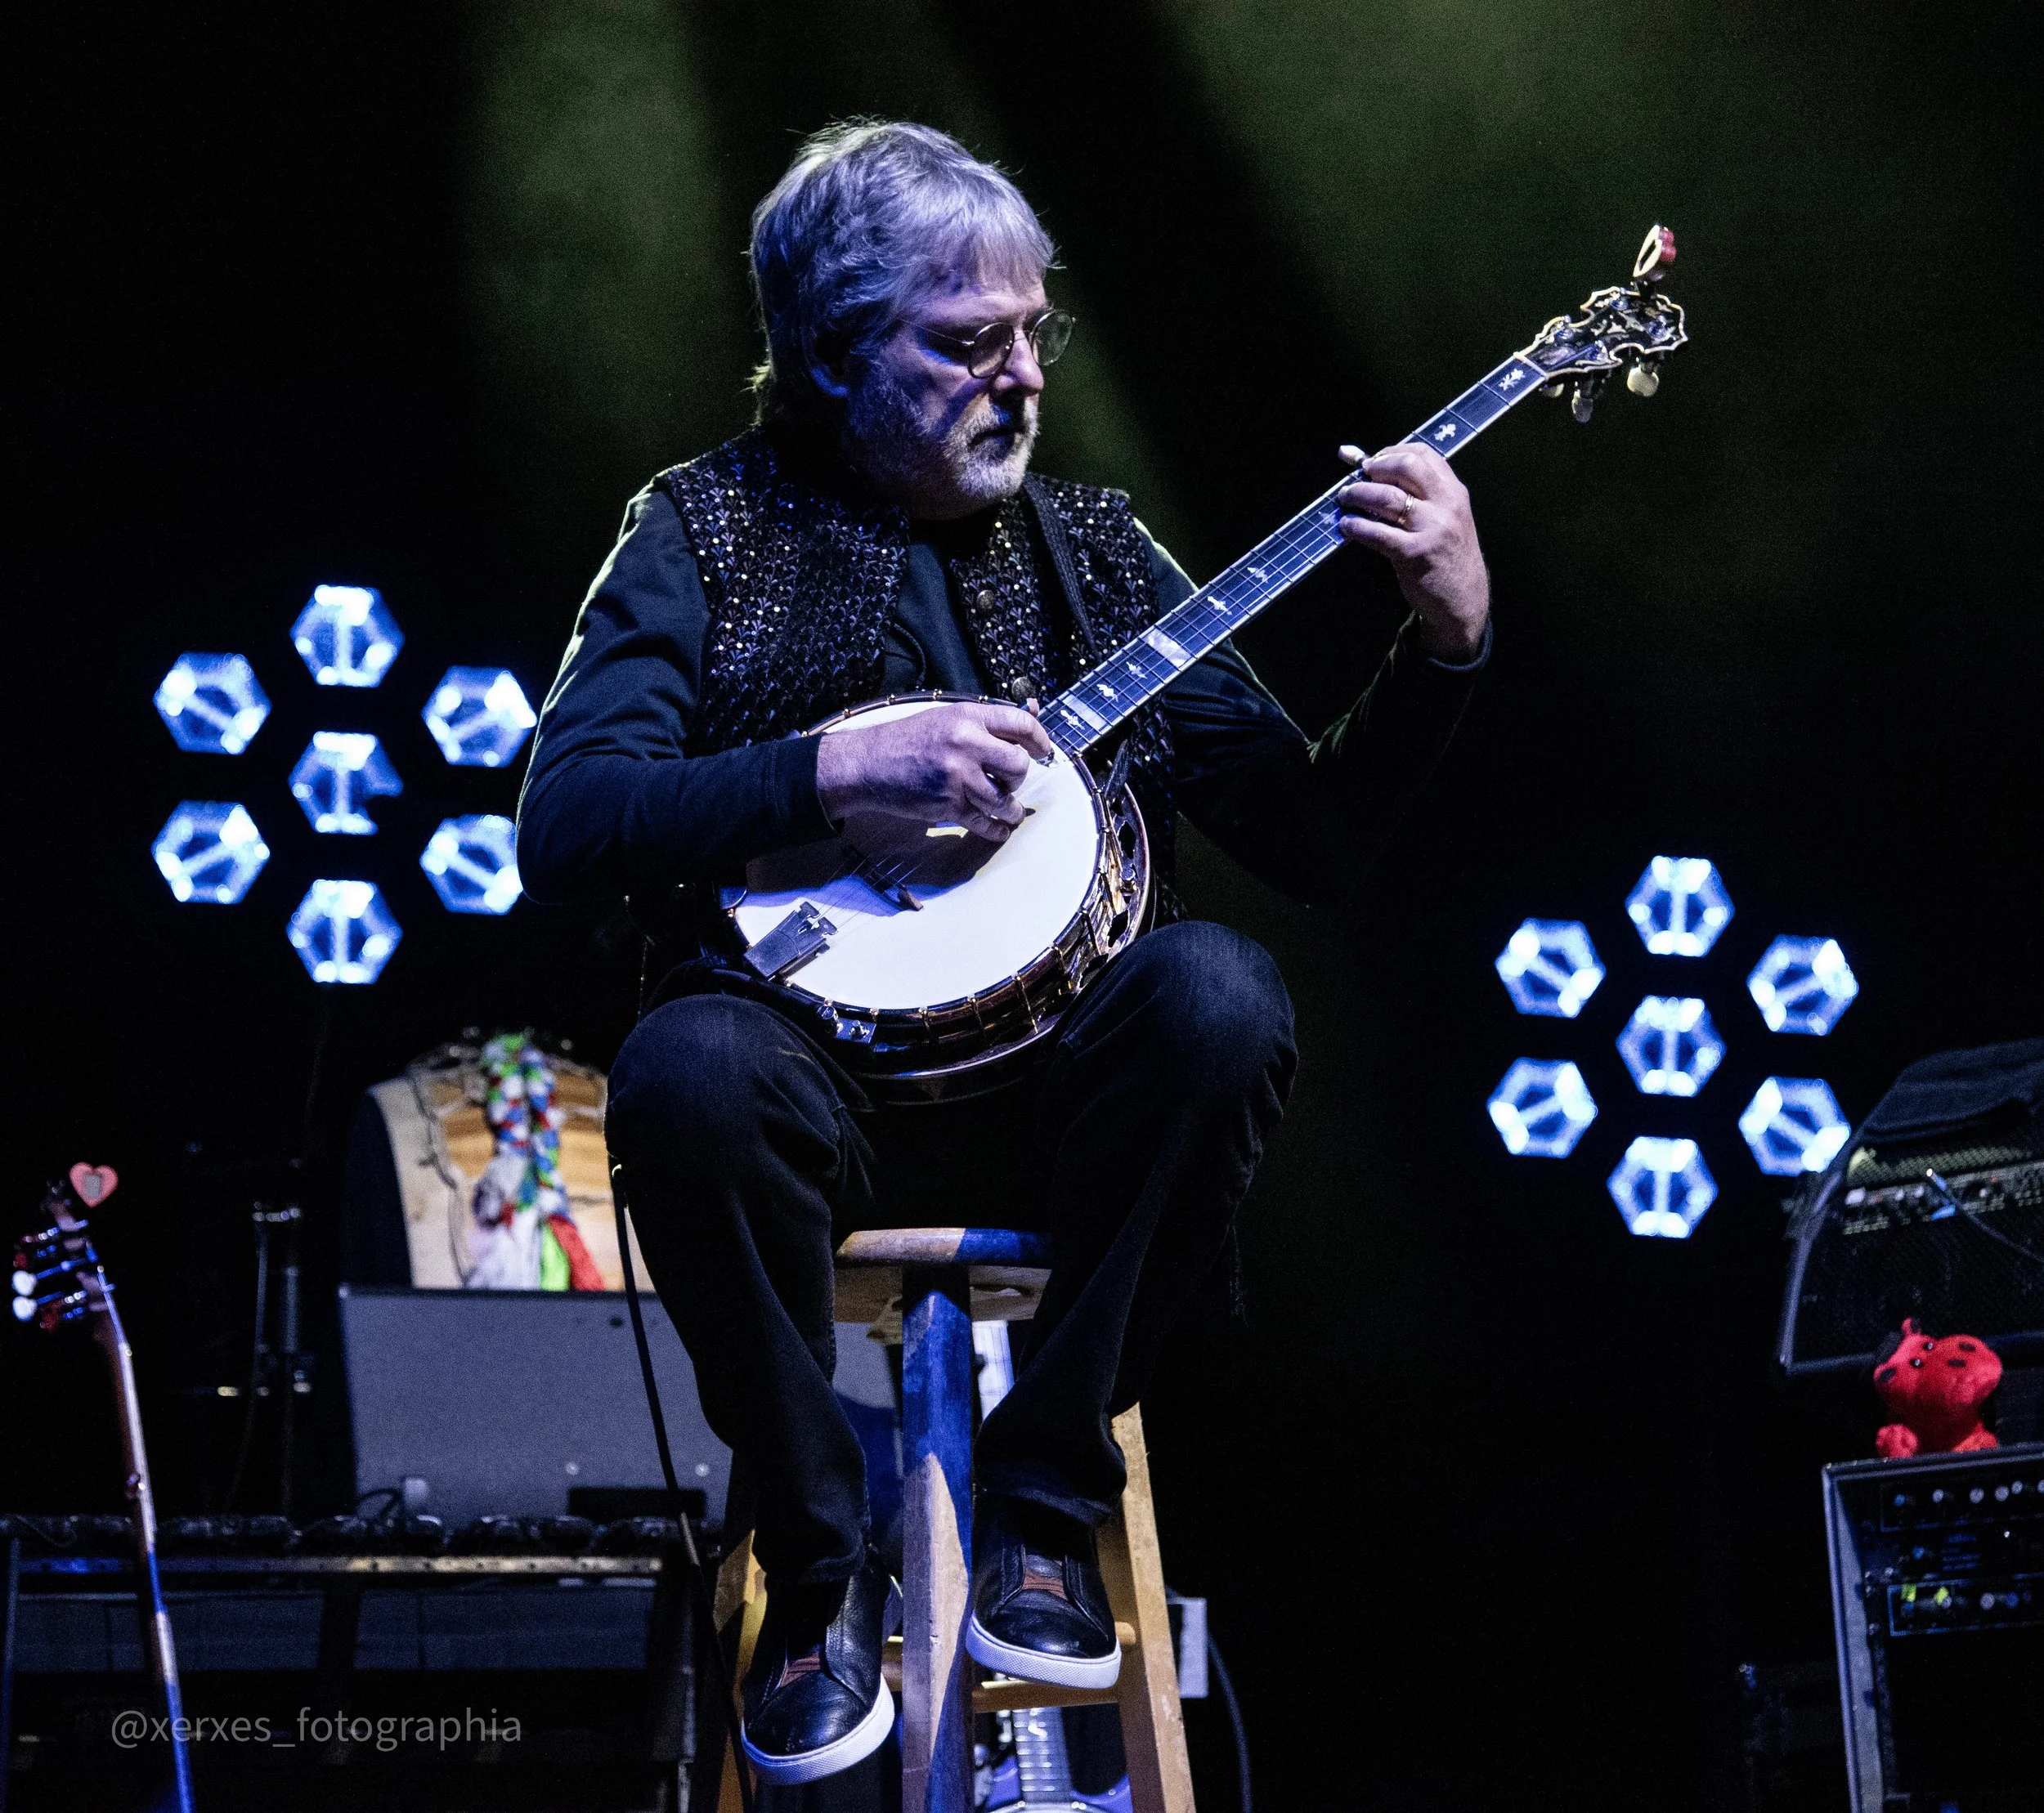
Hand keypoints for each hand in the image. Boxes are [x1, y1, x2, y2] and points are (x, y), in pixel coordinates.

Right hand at [814, 701, 1052, 841]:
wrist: (869, 764)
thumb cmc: (908, 739)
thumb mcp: (947, 716)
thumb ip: (986, 721)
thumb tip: (1031, 716)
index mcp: (967, 718)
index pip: (1021, 724)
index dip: (1040, 739)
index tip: (1044, 751)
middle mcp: (966, 746)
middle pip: (1019, 765)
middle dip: (1020, 775)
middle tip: (1011, 778)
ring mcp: (957, 778)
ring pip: (1004, 799)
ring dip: (1010, 806)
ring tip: (1007, 806)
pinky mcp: (948, 806)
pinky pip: (985, 823)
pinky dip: (997, 829)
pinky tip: (1000, 828)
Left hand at [1335, 442, 1490, 661]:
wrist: (1463, 599)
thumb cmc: (1445, 555)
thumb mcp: (1443, 518)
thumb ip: (1416, 493)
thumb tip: (1371, 466)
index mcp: (1454, 491)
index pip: (1423, 454)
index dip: (1391, 451)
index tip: (1370, 461)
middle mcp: (1447, 505)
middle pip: (1406, 466)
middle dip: (1375, 468)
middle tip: (1356, 479)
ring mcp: (1432, 528)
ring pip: (1388, 497)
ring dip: (1359, 494)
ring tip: (1345, 499)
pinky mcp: (1415, 553)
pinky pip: (1378, 533)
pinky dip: (1357, 526)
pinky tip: (1346, 525)